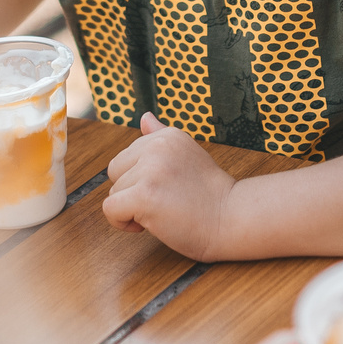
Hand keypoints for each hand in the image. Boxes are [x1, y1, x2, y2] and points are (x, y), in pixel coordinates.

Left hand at [104, 114, 236, 258]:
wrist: (231, 219)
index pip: (128, 157)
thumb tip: (144, 117)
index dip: (141, 179)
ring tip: (163, 212)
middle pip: (116, 172)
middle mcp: (157, 146)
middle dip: (132, 192)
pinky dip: (122, 223)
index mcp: (167, 135)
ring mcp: (151, 170)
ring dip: (131, 209)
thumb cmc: (210, 196)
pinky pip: (110, 209)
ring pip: (114, 192)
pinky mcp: (144, 195)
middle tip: (165, 201)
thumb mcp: (188, 155)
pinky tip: (146, 226)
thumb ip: (160, 137)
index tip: (168, 189)